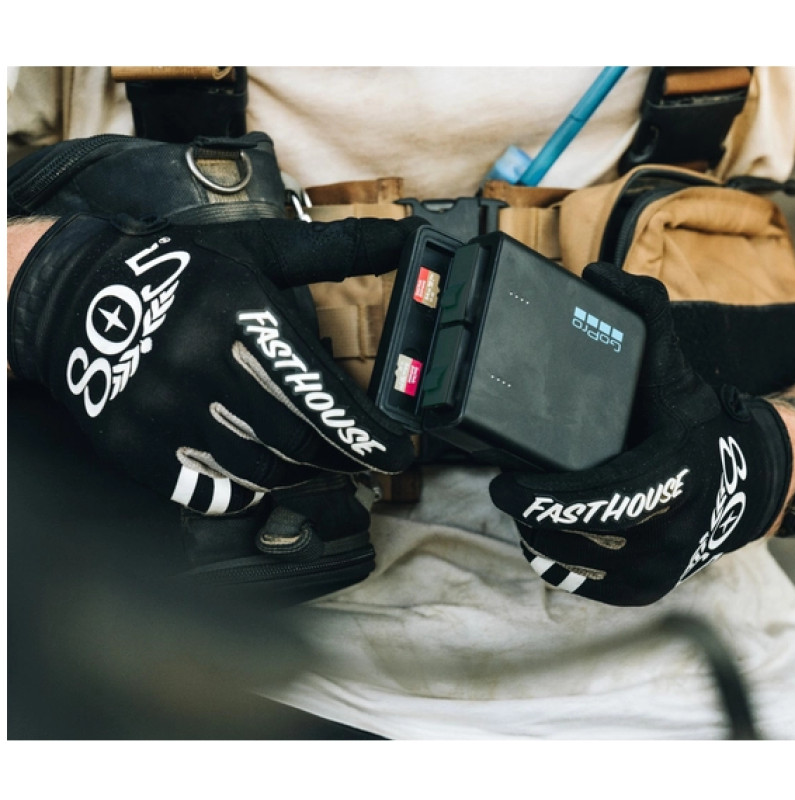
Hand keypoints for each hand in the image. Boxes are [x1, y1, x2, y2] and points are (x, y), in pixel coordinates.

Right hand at [8, 213, 420, 514]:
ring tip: (310, 459)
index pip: (317, 392)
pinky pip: (213, 490)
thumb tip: (402, 240)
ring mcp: (163, 411)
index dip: (364, 434)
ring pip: (259, 472)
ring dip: (297, 472)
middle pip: (295, 442)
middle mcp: (198, 364)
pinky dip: (246, 486)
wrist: (72, 296)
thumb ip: (334, 252)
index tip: (397, 453)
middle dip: (339, 458)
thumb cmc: (178, 272)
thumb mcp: (255, 250)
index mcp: (235, 312)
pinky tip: (257, 466)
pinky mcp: (137, 447)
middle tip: (361, 460)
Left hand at [489, 262, 792, 605]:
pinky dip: (559, 556)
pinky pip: (581, 581)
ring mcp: (659, 570)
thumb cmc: (703, 428)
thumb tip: (601, 275)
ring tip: (531, 505)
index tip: (504, 487)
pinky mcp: (645, 591)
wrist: (749, 486)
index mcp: (676, 479)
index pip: (602, 498)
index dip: (547, 497)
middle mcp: (671, 534)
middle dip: (534, 512)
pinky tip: (550, 532)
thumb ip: (645, 318)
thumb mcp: (678, 372)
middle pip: (576, 533)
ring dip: (542, 533)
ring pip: (572, 559)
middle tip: (513, 487)